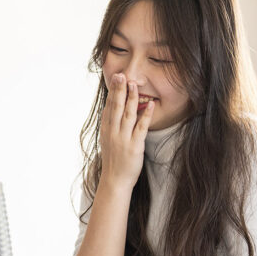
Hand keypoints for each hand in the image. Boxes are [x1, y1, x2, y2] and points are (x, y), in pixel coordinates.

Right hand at [100, 74, 153, 190]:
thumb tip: (116, 110)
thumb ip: (112, 125)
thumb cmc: (114, 161)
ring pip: (127, 114)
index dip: (113, 91)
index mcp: (106, 130)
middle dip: (119, 90)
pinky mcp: (134, 146)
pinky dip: (146, 115)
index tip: (116, 78)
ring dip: (131, 98)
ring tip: (134, 84)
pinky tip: (150, 105)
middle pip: (116, 107)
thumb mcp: (108, 141)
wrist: (115, 180)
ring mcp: (123, 139)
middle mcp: (113, 132)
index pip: (109, 107)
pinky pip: (140, 128)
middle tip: (121, 75)